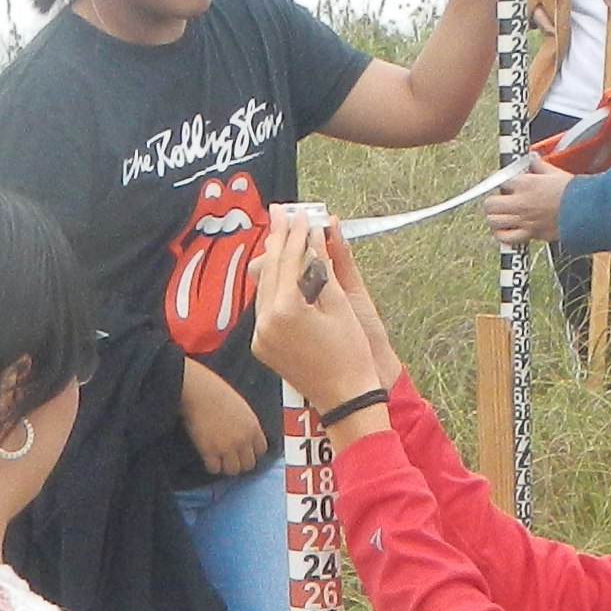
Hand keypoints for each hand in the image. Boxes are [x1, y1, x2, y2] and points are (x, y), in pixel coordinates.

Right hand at [178, 356, 267, 479]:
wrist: (198, 391)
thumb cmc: (215, 392)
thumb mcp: (240, 407)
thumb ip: (244, 423)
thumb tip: (242, 436)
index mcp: (253, 426)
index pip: (261, 449)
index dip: (252, 452)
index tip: (244, 452)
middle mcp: (243, 439)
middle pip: (249, 464)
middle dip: (240, 462)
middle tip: (230, 459)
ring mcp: (227, 446)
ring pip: (233, 470)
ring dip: (226, 466)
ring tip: (218, 460)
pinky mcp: (210, 451)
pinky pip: (214, 468)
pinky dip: (211, 465)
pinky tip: (207, 457)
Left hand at [246, 209, 380, 405]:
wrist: (346, 397)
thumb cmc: (350, 352)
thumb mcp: (340, 304)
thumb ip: (322, 268)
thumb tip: (315, 236)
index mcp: (285, 309)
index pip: (287, 260)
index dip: (295, 234)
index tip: (300, 213)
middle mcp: (265, 322)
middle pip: (269, 270)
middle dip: (278, 240)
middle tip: (282, 212)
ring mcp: (260, 336)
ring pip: (263, 287)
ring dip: (274, 262)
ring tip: (283, 235)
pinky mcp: (262, 346)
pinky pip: (264, 307)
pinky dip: (274, 287)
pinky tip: (283, 271)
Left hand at [483, 151, 570, 250]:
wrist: (585, 211)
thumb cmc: (573, 192)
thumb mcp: (554, 172)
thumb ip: (538, 166)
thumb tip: (532, 161)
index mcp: (525, 184)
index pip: (500, 180)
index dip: (501, 182)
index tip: (505, 184)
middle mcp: (520, 202)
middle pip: (490, 203)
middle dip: (492, 201)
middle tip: (499, 201)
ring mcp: (523, 220)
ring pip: (493, 221)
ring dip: (494, 218)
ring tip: (500, 216)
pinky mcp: (530, 234)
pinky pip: (506, 238)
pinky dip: (502, 235)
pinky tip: (504, 231)